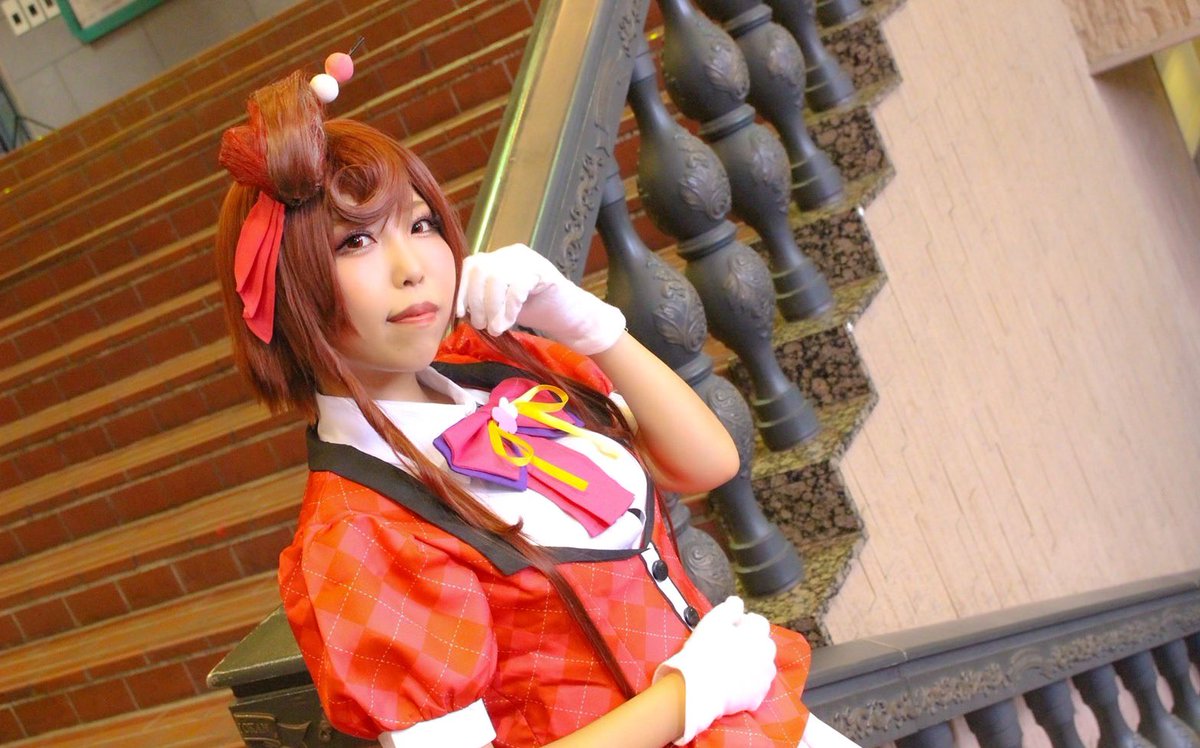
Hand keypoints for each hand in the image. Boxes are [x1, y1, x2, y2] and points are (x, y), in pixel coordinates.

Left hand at [456, 244, 625, 354]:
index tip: (461, 314)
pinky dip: (510, 307)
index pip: (470, 266)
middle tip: (483, 326)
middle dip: (476, 301)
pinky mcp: (544, 272)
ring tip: (496, 328)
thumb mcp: (500, 305)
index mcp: (498, 260)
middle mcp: (511, 255)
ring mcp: (528, 260)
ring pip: (497, 277)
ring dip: (492, 307)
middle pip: (481, 269)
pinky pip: (518, 286)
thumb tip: (458, 312)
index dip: (462, 290)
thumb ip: (482, 302)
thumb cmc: (534, 312)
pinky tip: (511, 322)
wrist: (570, 317)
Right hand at [653, 596, 776, 743]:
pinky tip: (731, 681)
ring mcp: (763, 678)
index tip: (730, 626)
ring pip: (761, 666)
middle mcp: (766, 655)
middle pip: (763, 644)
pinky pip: (754, 687)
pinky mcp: (756, 697)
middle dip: (750, 642)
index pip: (758, 622)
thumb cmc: (705, 652)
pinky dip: (746, 684)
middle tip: (728, 645)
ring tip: (729, 664)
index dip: (743, 622)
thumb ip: (730, 607)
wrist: (699, 687)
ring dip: (750, 663)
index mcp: (758, 634)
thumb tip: (736, 602)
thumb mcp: (714, 620)